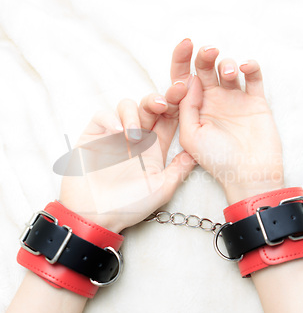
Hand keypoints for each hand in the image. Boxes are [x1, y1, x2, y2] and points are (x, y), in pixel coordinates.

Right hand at [59, 81, 194, 232]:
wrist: (96, 217)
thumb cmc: (128, 206)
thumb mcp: (161, 188)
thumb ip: (179, 169)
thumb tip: (197, 153)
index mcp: (154, 147)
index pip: (169, 118)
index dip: (178, 105)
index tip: (186, 95)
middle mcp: (136, 137)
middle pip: (150, 107)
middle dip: (160, 99)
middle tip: (166, 101)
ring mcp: (115, 134)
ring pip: (127, 106)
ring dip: (135, 113)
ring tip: (136, 134)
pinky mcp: (94, 134)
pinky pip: (102, 115)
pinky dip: (111, 119)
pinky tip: (118, 132)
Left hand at [170, 40, 283, 203]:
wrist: (250, 175)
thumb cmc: (217, 160)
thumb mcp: (191, 136)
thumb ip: (187, 107)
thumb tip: (191, 80)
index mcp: (194, 108)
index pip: (184, 79)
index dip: (182, 60)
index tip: (185, 44)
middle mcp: (213, 100)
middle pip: (206, 69)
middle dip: (204, 56)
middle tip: (208, 51)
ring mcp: (234, 99)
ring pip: (228, 69)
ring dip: (226, 64)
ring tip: (228, 72)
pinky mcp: (256, 101)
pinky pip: (254, 77)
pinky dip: (251, 66)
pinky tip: (246, 66)